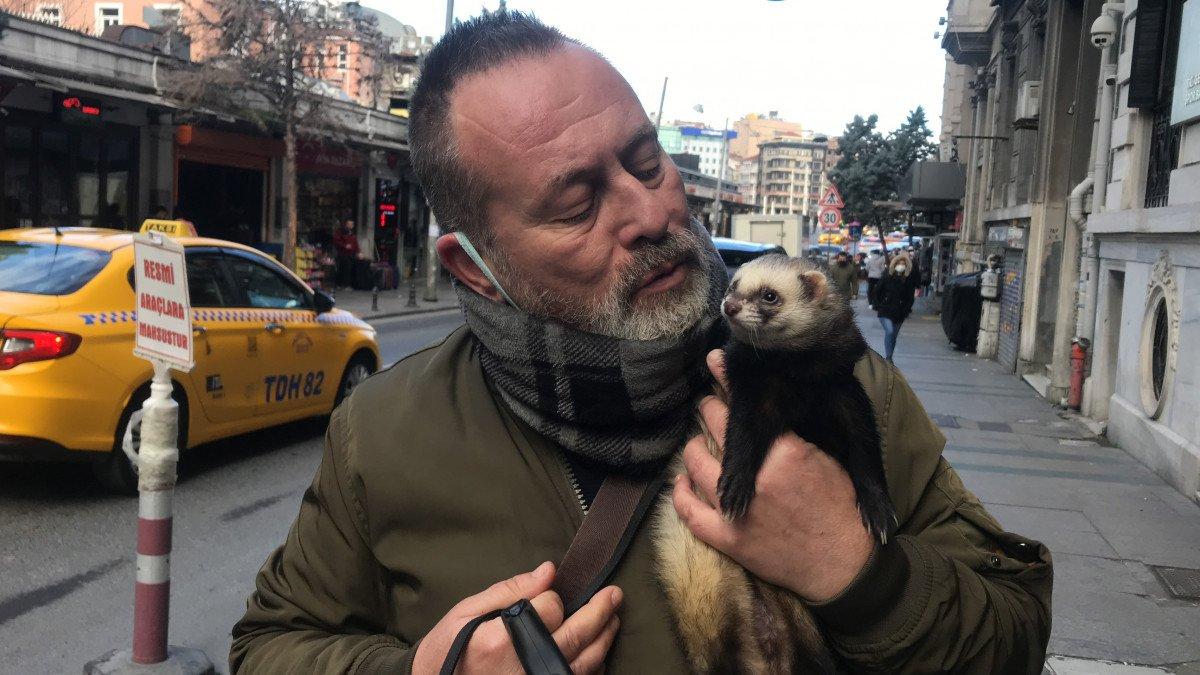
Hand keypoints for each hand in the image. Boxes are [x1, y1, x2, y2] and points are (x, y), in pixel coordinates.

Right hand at [411, 561, 621, 674]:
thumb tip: (549, 571)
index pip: (551, 606)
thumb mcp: (467, 612)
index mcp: (505, 638)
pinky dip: (593, 667)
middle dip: (601, 611)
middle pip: (578, 634)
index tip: (549, 592)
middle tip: (614, 595)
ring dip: (604, 638)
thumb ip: (510, 590)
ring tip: (612, 618)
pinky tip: (597, 653)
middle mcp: (526, 666)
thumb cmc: (447, 650)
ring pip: (585, 662)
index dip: (554, 595)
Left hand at [671, 350, 874, 601]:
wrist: (843, 564)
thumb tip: (770, 406)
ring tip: (696, 442)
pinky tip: (679, 482)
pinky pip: (689, 512)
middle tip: (706, 403)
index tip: (715, 365)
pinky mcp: (727, 538)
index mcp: (783, 452)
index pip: (745, 408)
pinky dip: (679, 494)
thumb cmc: (840, 509)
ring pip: (695, 466)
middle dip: (708, 410)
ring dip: (693, 449)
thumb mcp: (826, 460)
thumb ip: (794, 434)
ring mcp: (736, 508)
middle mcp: (755, 476)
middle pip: (716, 430)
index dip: (726, 385)